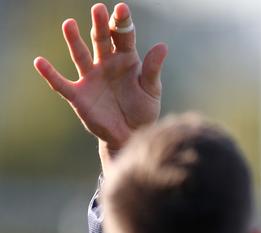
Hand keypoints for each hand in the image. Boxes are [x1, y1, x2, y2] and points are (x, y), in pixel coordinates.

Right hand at [33, 3, 166, 170]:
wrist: (131, 135)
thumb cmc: (143, 110)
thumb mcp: (151, 90)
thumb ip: (153, 69)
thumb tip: (162, 46)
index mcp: (126, 59)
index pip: (123, 36)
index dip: (122, 22)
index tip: (122, 8)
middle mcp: (106, 64)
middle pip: (101, 40)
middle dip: (100, 25)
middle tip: (98, 9)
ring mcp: (91, 78)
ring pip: (80, 55)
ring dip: (74, 40)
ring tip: (69, 24)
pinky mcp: (79, 95)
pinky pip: (62, 83)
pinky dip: (50, 74)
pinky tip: (40, 62)